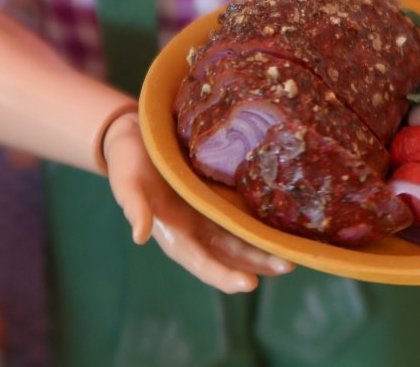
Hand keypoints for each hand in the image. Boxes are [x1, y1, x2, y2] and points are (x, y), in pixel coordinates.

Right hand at [104, 112, 293, 292]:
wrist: (134, 133)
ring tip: (292, 251)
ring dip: (264, 247)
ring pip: (241, 236)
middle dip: (258, 264)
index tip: (249, 285)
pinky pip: (242, 211)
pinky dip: (259, 220)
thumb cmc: (128, 160)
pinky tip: (281, 218)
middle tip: (289, 265)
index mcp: (174, 234)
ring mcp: (208, 211)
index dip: (224, 275)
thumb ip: (134, 207)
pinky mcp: (217, 192)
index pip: (203, 262)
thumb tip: (139, 236)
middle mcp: (195, 228)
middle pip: (230, 253)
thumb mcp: (127, 182)